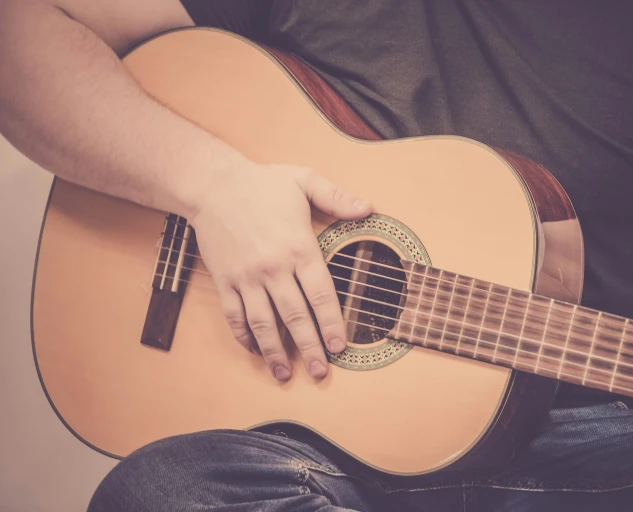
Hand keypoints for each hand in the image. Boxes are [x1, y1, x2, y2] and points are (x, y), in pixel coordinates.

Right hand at [189, 163, 372, 381]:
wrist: (212, 184)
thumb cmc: (261, 183)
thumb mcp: (304, 180)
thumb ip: (337, 197)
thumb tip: (368, 208)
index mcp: (299, 247)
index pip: (321, 294)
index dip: (332, 323)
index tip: (340, 346)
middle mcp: (274, 268)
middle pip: (295, 316)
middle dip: (309, 347)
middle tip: (320, 372)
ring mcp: (247, 277)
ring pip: (264, 322)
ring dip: (275, 351)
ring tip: (285, 374)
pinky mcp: (225, 280)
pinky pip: (235, 316)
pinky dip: (245, 336)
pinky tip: (255, 350)